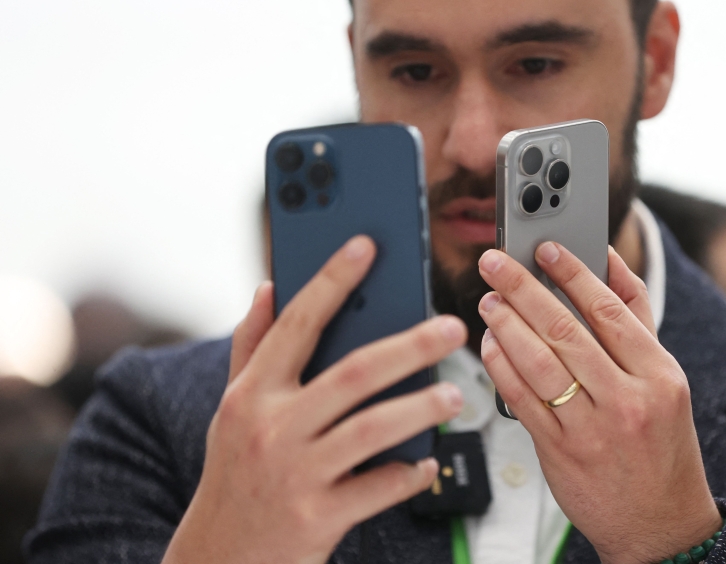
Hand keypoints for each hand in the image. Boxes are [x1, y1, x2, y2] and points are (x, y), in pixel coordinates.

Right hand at [163, 236, 466, 563]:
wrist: (218, 560)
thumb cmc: (235, 473)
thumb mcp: (231, 409)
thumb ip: (251, 347)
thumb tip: (269, 287)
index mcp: (252, 393)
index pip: (297, 325)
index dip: (333, 281)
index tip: (367, 246)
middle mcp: (271, 428)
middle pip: (352, 372)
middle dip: (409, 345)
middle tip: (452, 328)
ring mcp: (295, 474)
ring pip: (372, 428)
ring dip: (420, 407)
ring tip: (454, 395)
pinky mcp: (317, 518)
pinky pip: (378, 488)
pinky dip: (409, 473)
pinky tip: (428, 462)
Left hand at [478, 243, 719, 563]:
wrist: (660, 525)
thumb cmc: (661, 444)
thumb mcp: (666, 381)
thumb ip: (637, 320)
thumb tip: (608, 261)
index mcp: (659, 375)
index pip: (609, 309)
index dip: (572, 272)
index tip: (545, 248)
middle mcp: (628, 400)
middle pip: (566, 330)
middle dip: (524, 289)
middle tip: (496, 263)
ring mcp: (594, 429)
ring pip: (540, 363)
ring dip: (506, 325)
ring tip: (488, 301)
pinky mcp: (562, 454)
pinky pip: (523, 402)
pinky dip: (501, 368)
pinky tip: (489, 346)